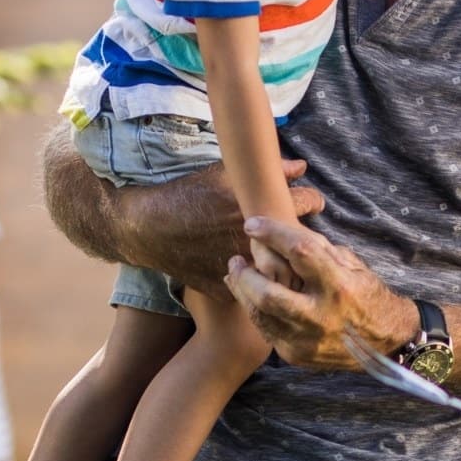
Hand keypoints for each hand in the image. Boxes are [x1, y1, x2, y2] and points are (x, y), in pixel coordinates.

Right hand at [118, 158, 324, 298]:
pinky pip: (249, 292)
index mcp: (262, 211)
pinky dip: (250, 282)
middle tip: (295, 230)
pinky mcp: (226, 291)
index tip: (311, 203)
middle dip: (300, 235)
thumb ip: (269, 171)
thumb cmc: (187, 195)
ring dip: (282, 262)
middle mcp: (258, 243)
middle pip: (299, 242)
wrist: (148, 227)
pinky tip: (249, 274)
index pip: (309, 203)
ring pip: (279, 272)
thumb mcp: (225, 174)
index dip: (312, 201)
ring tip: (277, 253)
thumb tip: (300, 168)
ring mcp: (243, 271)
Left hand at [225, 216, 418, 368]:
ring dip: (242, 292)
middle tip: (236, 260)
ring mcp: (306, 340)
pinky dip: (255, 311)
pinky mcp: (296, 355)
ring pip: (260, 315)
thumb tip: (281, 232)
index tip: (252, 224)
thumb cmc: (366, 294)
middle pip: (267, 294)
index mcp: (339, 286)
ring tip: (236, 275)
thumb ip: (318, 250)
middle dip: (244, 275)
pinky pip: (266, 330)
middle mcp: (321, 316)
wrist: (384, 342)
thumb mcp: (352, 265)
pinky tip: (249, 297)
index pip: (300, 253)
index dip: (272, 234)